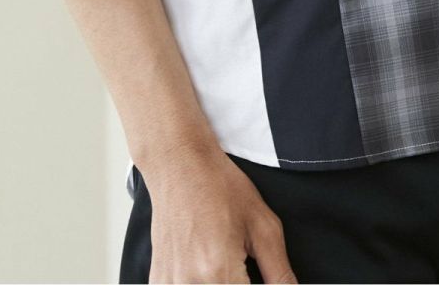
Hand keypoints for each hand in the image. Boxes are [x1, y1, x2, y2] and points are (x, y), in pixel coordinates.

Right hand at [140, 141, 296, 282]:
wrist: (180, 165)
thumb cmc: (220, 187)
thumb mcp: (263, 226)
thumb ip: (280, 273)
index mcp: (218, 271)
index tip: (261, 278)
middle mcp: (189, 283)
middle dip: (241, 284)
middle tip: (245, 269)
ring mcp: (169, 284)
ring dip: (224, 283)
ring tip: (227, 265)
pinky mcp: (158, 282)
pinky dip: (203, 282)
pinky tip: (208, 268)